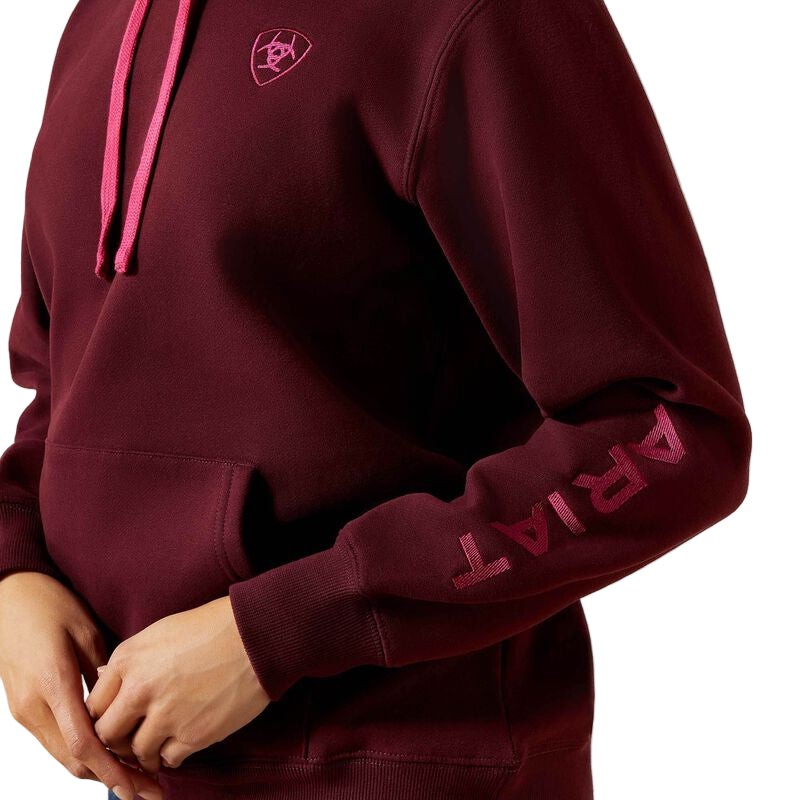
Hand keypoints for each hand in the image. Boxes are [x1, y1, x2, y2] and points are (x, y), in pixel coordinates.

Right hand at [0, 571, 161, 799]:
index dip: (111, 770)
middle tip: (148, 787)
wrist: (10, 597)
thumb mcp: (85, 631)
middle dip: (111, 778)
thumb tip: (125, 701)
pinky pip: (55, 741)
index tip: (137, 786)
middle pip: (72, 760)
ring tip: (137, 774)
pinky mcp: (24, 709)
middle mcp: (34, 706)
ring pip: (62, 755)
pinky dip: (83, 753)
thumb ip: (103, 672)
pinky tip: (111, 751)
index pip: (82, 742)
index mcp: (52, 683)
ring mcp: (25, 710)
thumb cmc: (50, 605)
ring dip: (97, 769)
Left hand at [86, 595, 269, 773]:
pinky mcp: (193, 735)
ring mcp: (166, 715)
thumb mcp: (162, 631)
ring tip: (162, 739)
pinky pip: (168, 760)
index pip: (94, 704)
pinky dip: (173, 755)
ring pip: (137, 752)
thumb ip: (131, 661)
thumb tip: (105, 679)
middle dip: (120, 738)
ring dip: (147, 750)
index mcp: (129, 659)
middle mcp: (140, 689)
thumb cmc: (215, 626)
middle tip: (135, 735)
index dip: (106, 714)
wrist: (257, 635)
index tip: (118, 717)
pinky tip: (183, 739)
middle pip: (108, 734)